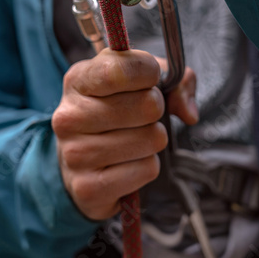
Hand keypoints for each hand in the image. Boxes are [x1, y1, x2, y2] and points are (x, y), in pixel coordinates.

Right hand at [52, 48, 197, 220]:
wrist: (81, 162)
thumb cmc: (114, 112)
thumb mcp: (140, 82)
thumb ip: (173, 81)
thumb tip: (189, 113)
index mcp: (78, 80)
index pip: (122, 69)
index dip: (149, 72)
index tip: (150, 78)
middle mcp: (70, 115)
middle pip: (148, 105)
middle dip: (156, 110)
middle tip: (140, 116)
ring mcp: (75, 153)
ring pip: (151, 139)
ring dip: (152, 140)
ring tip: (132, 139)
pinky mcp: (88, 188)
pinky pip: (147, 169)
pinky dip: (147, 166)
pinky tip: (127, 163)